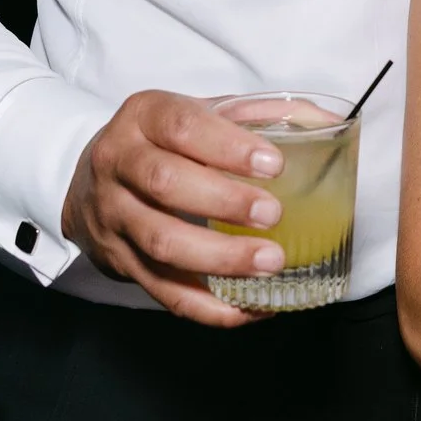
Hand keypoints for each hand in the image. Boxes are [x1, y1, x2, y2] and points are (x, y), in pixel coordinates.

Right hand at [60, 90, 292, 326]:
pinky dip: (208, 307)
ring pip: (161, 243)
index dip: (227, 146)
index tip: (273, 164)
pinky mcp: (119, 263)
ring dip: (219, 259)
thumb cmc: (163, 143)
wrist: (91, 180)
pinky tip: (249, 308)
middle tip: (273, 215)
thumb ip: (259, 115)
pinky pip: (163, 292)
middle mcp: (119, 163)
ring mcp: (114, 216)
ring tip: (270, 263)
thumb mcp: (199, 112)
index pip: (182, 126)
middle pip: (165, 184)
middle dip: (224, 202)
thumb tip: (329, 123)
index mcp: (144, 116)